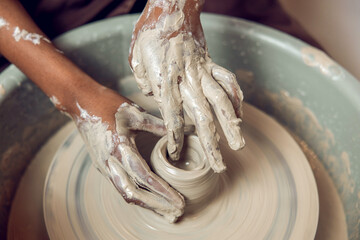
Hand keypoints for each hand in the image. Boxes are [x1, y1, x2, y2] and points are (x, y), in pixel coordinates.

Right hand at [68, 87, 184, 221]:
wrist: (82, 103)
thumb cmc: (109, 105)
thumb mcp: (135, 113)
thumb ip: (160, 125)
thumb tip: (187, 129)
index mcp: (119, 148)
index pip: (144, 177)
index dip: (163, 191)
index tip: (179, 200)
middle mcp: (110, 162)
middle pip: (133, 194)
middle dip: (156, 205)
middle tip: (177, 211)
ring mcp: (105, 166)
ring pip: (125, 193)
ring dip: (146, 204)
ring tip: (165, 210)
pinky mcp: (103, 166)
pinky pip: (120, 186)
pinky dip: (136, 196)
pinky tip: (149, 198)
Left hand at [129, 0, 244, 171]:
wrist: (172, 7)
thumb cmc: (150, 32)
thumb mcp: (136, 56)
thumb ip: (144, 80)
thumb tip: (154, 95)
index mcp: (166, 79)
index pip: (172, 115)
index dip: (176, 136)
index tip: (178, 153)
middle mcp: (188, 79)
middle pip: (202, 116)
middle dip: (211, 143)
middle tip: (219, 164)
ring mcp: (203, 71)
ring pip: (221, 101)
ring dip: (231, 125)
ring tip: (239, 144)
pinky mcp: (212, 63)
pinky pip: (227, 81)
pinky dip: (236, 98)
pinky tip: (240, 114)